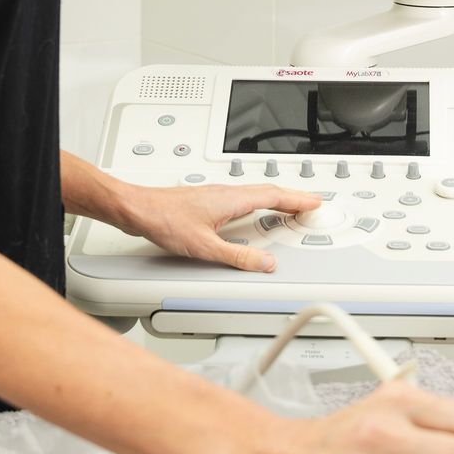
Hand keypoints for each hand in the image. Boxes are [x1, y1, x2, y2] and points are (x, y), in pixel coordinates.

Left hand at [113, 182, 320, 272]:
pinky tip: (252, 212)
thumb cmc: (164, 220)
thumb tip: (264, 262)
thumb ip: (238, 255)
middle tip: (309, 204)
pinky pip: (242, 198)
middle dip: (292, 197)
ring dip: (275, 198)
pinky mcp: (207, 200)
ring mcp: (216, 194)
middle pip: (268, 191)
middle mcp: (226, 192)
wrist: (138, 209)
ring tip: (288, 207)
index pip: (274, 196)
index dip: (297, 199)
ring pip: (254, 193)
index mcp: (232, 199)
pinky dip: (257, 202)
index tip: (314, 202)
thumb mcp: (205, 247)